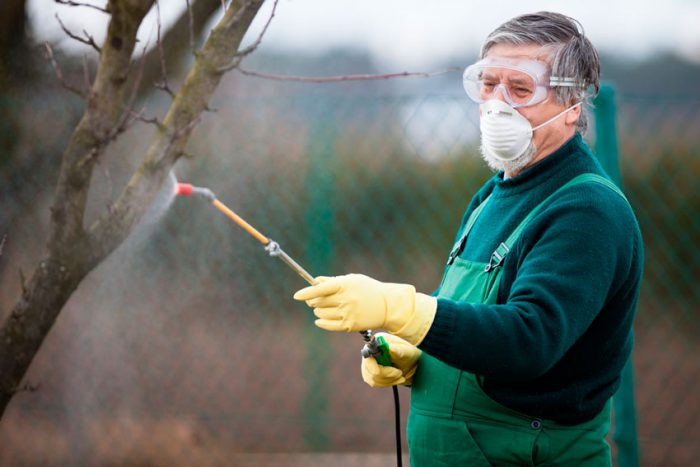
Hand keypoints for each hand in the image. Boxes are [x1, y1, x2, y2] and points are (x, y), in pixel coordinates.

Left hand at [293, 273, 436, 344]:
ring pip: (321, 313)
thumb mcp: (352, 280)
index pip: (320, 289)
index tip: (297, 296)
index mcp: (345, 285)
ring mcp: (347, 313)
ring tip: (326, 307)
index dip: (306, 292)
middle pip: (318, 302)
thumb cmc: (367, 289)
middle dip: (313, 300)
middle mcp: (345, 299)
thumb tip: (315, 281)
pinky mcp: (349, 325)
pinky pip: (327, 325)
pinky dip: (321, 322)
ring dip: (318, 311)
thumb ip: (332, 281)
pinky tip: (320, 319)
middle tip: (316, 299)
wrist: (387, 306)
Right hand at [361, 333, 421, 386]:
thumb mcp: (407, 351)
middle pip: (371, 370)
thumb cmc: (408, 353)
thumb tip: (390, 348)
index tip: (396, 371)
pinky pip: (375, 383)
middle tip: (400, 373)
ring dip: (390, 379)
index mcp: (376, 342)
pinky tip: (396, 378)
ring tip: (400, 375)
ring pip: (373, 379)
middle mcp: (368, 351)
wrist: (410, 362)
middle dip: (388, 375)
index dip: (379, 366)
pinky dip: (388, 382)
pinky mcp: (369, 373)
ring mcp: (367, 363)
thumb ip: (398, 350)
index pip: (369, 357)